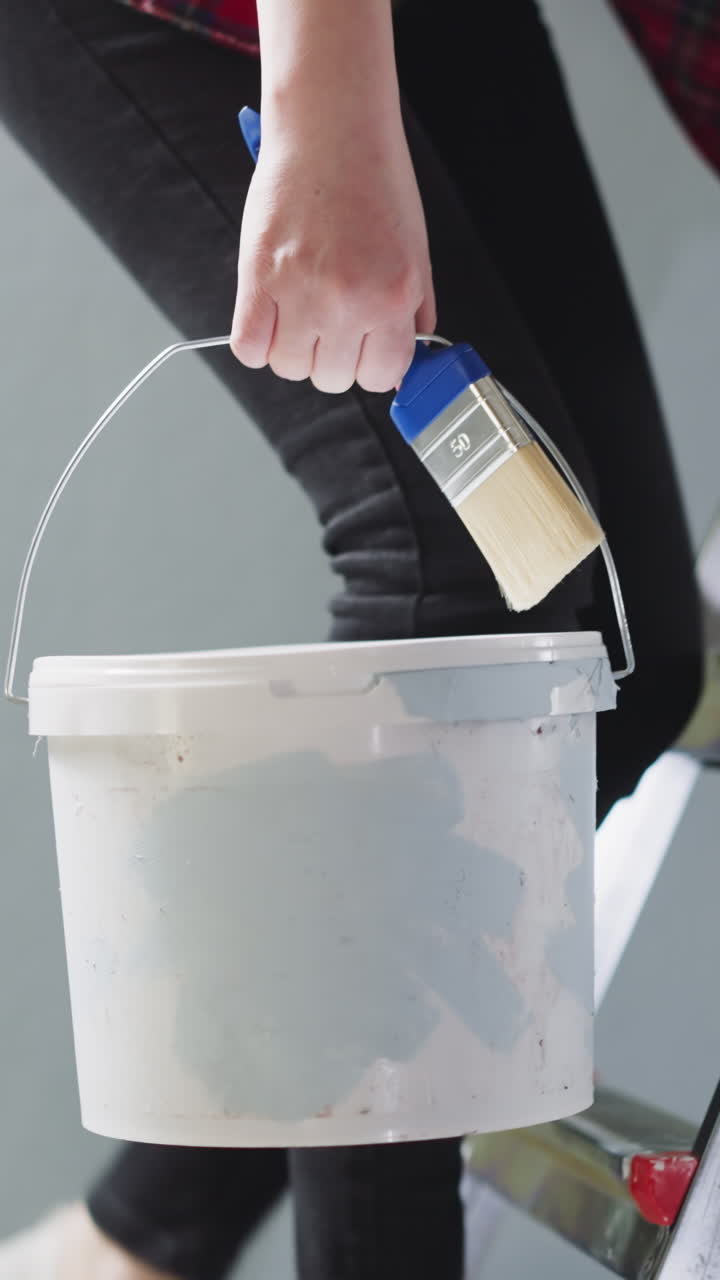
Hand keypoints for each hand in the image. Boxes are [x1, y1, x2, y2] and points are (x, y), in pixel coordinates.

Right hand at [231, 111, 435, 394]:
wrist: (331, 128)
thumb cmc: (374, 181)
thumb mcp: (417, 253)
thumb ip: (412, 314)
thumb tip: (401, 365)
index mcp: (393, 297)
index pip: (383, 378)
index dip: (371, 366)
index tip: (364, 348)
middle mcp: (348, 302)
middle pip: (332, 379)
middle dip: (331, 356)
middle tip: (329, 318)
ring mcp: (300, 293)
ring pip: (289, 369)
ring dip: (293, 349)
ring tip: (300, 308)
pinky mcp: (258, 278)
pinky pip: (249, 348)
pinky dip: (257, 342)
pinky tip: (270, 314)